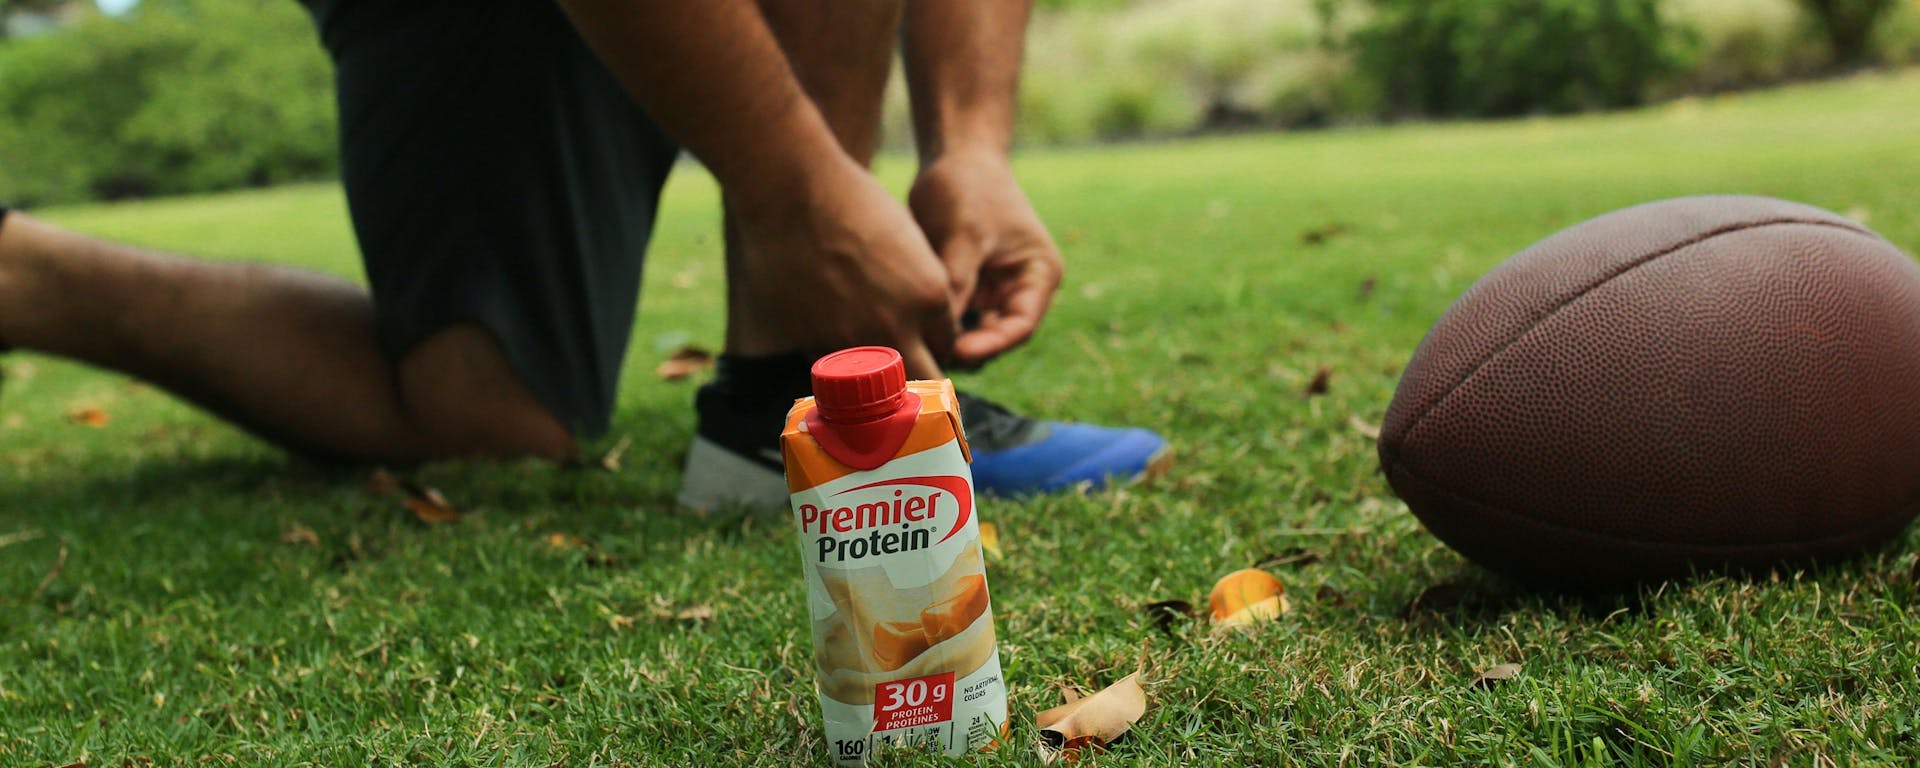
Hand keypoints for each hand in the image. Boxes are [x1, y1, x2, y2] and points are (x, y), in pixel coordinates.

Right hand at [729, 156, 956, 377]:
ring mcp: (854, 339)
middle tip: (908, 363)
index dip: (937, 342)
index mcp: (931, 296)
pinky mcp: (814, 343)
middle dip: (921, 373)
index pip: (949, 344)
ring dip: (877, 375)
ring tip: (868, 357)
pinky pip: (838, 371)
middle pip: (926, 377)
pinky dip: (840, 363)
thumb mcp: (909, 241)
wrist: (791, 196)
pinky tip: (832, 339)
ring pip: (879, 384)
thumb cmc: (854, 202)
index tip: (926, 339)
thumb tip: (922, 317)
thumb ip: (923, 286)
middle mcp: (897, 326)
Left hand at [908, 152, 1062, 367]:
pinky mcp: (965, 288)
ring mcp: (991, 291)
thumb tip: (940, 332)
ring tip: (916, 348)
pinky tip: (908, 331)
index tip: (956, 352)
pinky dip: (934, 324)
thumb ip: (958, 282)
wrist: (953, 154)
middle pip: (995, 337)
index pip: (1020, 326)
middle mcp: (1019, 289)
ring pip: (970, 333)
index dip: (990, 345)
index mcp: (1038, 275)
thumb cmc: (968, 186)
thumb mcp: (964, 234)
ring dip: (947, 341)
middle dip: (965, 349)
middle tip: (929, 358)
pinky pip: (950, 318)